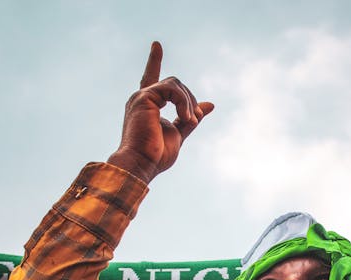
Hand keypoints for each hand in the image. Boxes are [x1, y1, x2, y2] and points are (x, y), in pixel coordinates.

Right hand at [107, 41, 213, 182]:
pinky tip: (186, 118)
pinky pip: (172, 89)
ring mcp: (141, 97)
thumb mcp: (179, 133)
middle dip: (190, 100)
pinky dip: (183, 102)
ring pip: (175, 84)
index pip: (151, 78)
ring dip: (188, 103)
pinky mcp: (144, 98)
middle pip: (174, 84)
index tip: (156, 45)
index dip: (154, 61)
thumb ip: (191, 118)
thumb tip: (210, 105)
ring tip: (190, 121)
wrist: (141, 164)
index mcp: (147, 105)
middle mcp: (141, 98)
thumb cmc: (156, 155)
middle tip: (194, 120)